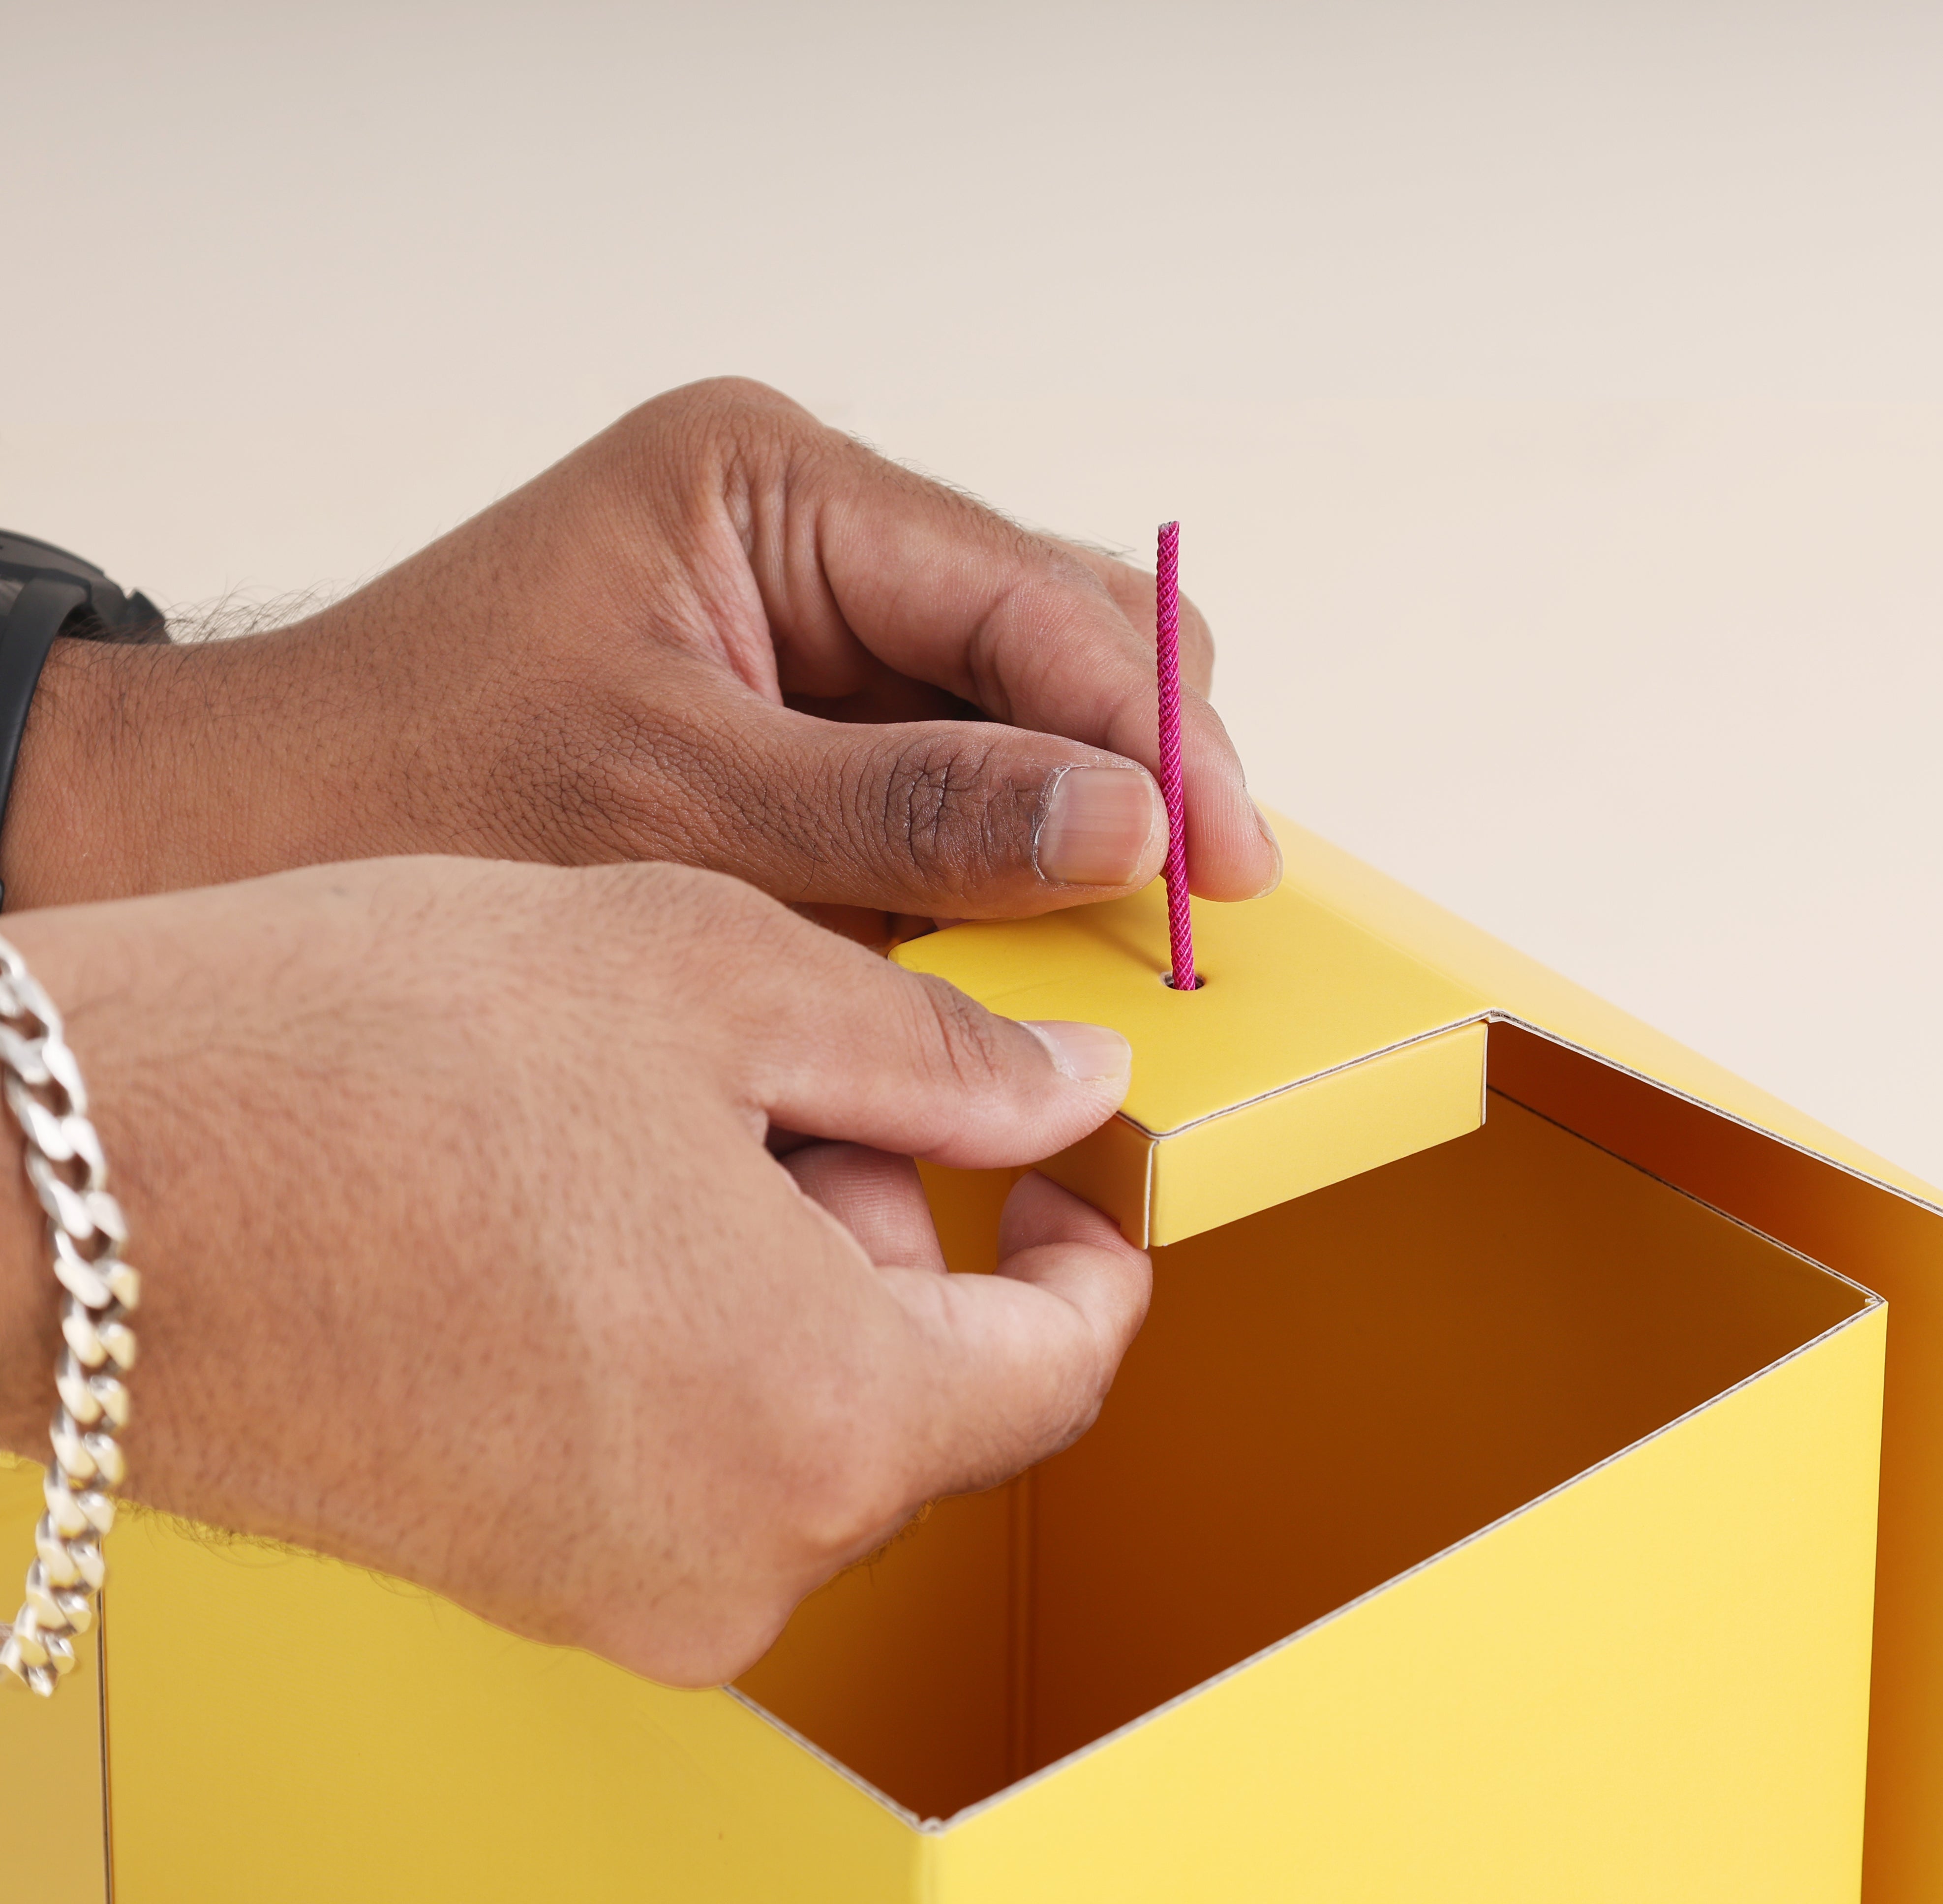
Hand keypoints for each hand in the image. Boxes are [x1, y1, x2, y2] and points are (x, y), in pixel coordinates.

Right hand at [0, 859, 1149, 1683]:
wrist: (51, 1179)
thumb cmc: (358, 1057)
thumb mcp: (712, 977)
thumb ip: (939, 1053)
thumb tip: (1070, 1092)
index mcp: (816, 1422)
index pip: (1062, 1365)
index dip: (1091, 1245)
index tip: (1070, 1157)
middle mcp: (729, 1558)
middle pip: (922, 1389)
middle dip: (898, 1225)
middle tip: (780, 1075)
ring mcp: (610, 1588)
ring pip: (799, 1414)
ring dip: (783, 1267)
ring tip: (645, 1122)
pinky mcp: (511, 1573)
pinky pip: (684, 1452)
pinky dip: (688, 1330)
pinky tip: (579, 1204)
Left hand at [3, 378, 1278, 932]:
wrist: (268, 821)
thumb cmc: (425, 781)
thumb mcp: (682, 805)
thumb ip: (914, 811)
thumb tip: (1130, 827)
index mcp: (776, 486)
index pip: (1025, 597)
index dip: (1153, 730)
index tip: (1230, 856)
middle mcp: (810, 532)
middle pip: (1050, 635)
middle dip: (1139, 767)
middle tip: (1199, 909)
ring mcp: (810, 620)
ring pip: (1020, 706)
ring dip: (1080, 814)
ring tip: (1127, 934)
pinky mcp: (801, 710)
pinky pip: (949, 767)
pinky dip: (999, 849)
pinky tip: (1024, 925)